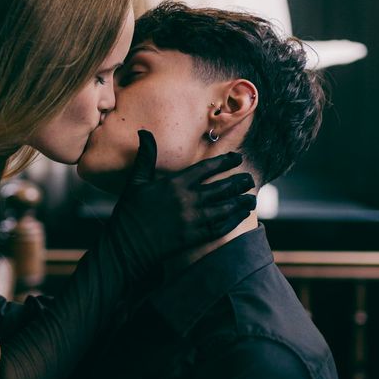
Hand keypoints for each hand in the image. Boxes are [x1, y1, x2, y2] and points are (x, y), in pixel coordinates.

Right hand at [107, 131, 256, 277]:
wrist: (126, 246)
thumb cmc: (129, 213)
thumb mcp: (136, 182)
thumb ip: (146, 157)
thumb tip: (144, 132)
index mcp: (175, 183)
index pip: (207, 168)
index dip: (225, 161)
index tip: (237, 158)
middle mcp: (188, 199)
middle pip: (223, 187)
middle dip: (239, 182)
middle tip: (249, 179)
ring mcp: (193, 219)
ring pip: (226, 207)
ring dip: (242, 202)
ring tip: (252, 199)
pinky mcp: (195, 237)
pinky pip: (221, 227)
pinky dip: (234, 220)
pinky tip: (241, 216)